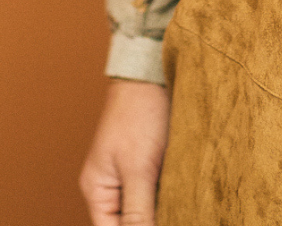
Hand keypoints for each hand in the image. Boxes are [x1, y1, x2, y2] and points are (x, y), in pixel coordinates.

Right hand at [80, 78, 171, 224]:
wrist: (153, 72)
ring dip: (162, 210)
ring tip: (181, 204)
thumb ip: (138, 212)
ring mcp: (129, 175)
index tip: (166, 223)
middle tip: (178, 213)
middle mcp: (110, 186)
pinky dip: (169, 196)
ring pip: (145, 209)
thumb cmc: (140, 113)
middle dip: (153, 221)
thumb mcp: (139, 169)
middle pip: (128, 223)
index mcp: (97, 190)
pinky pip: (156, 192)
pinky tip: (184, 194)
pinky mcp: (148, 164)